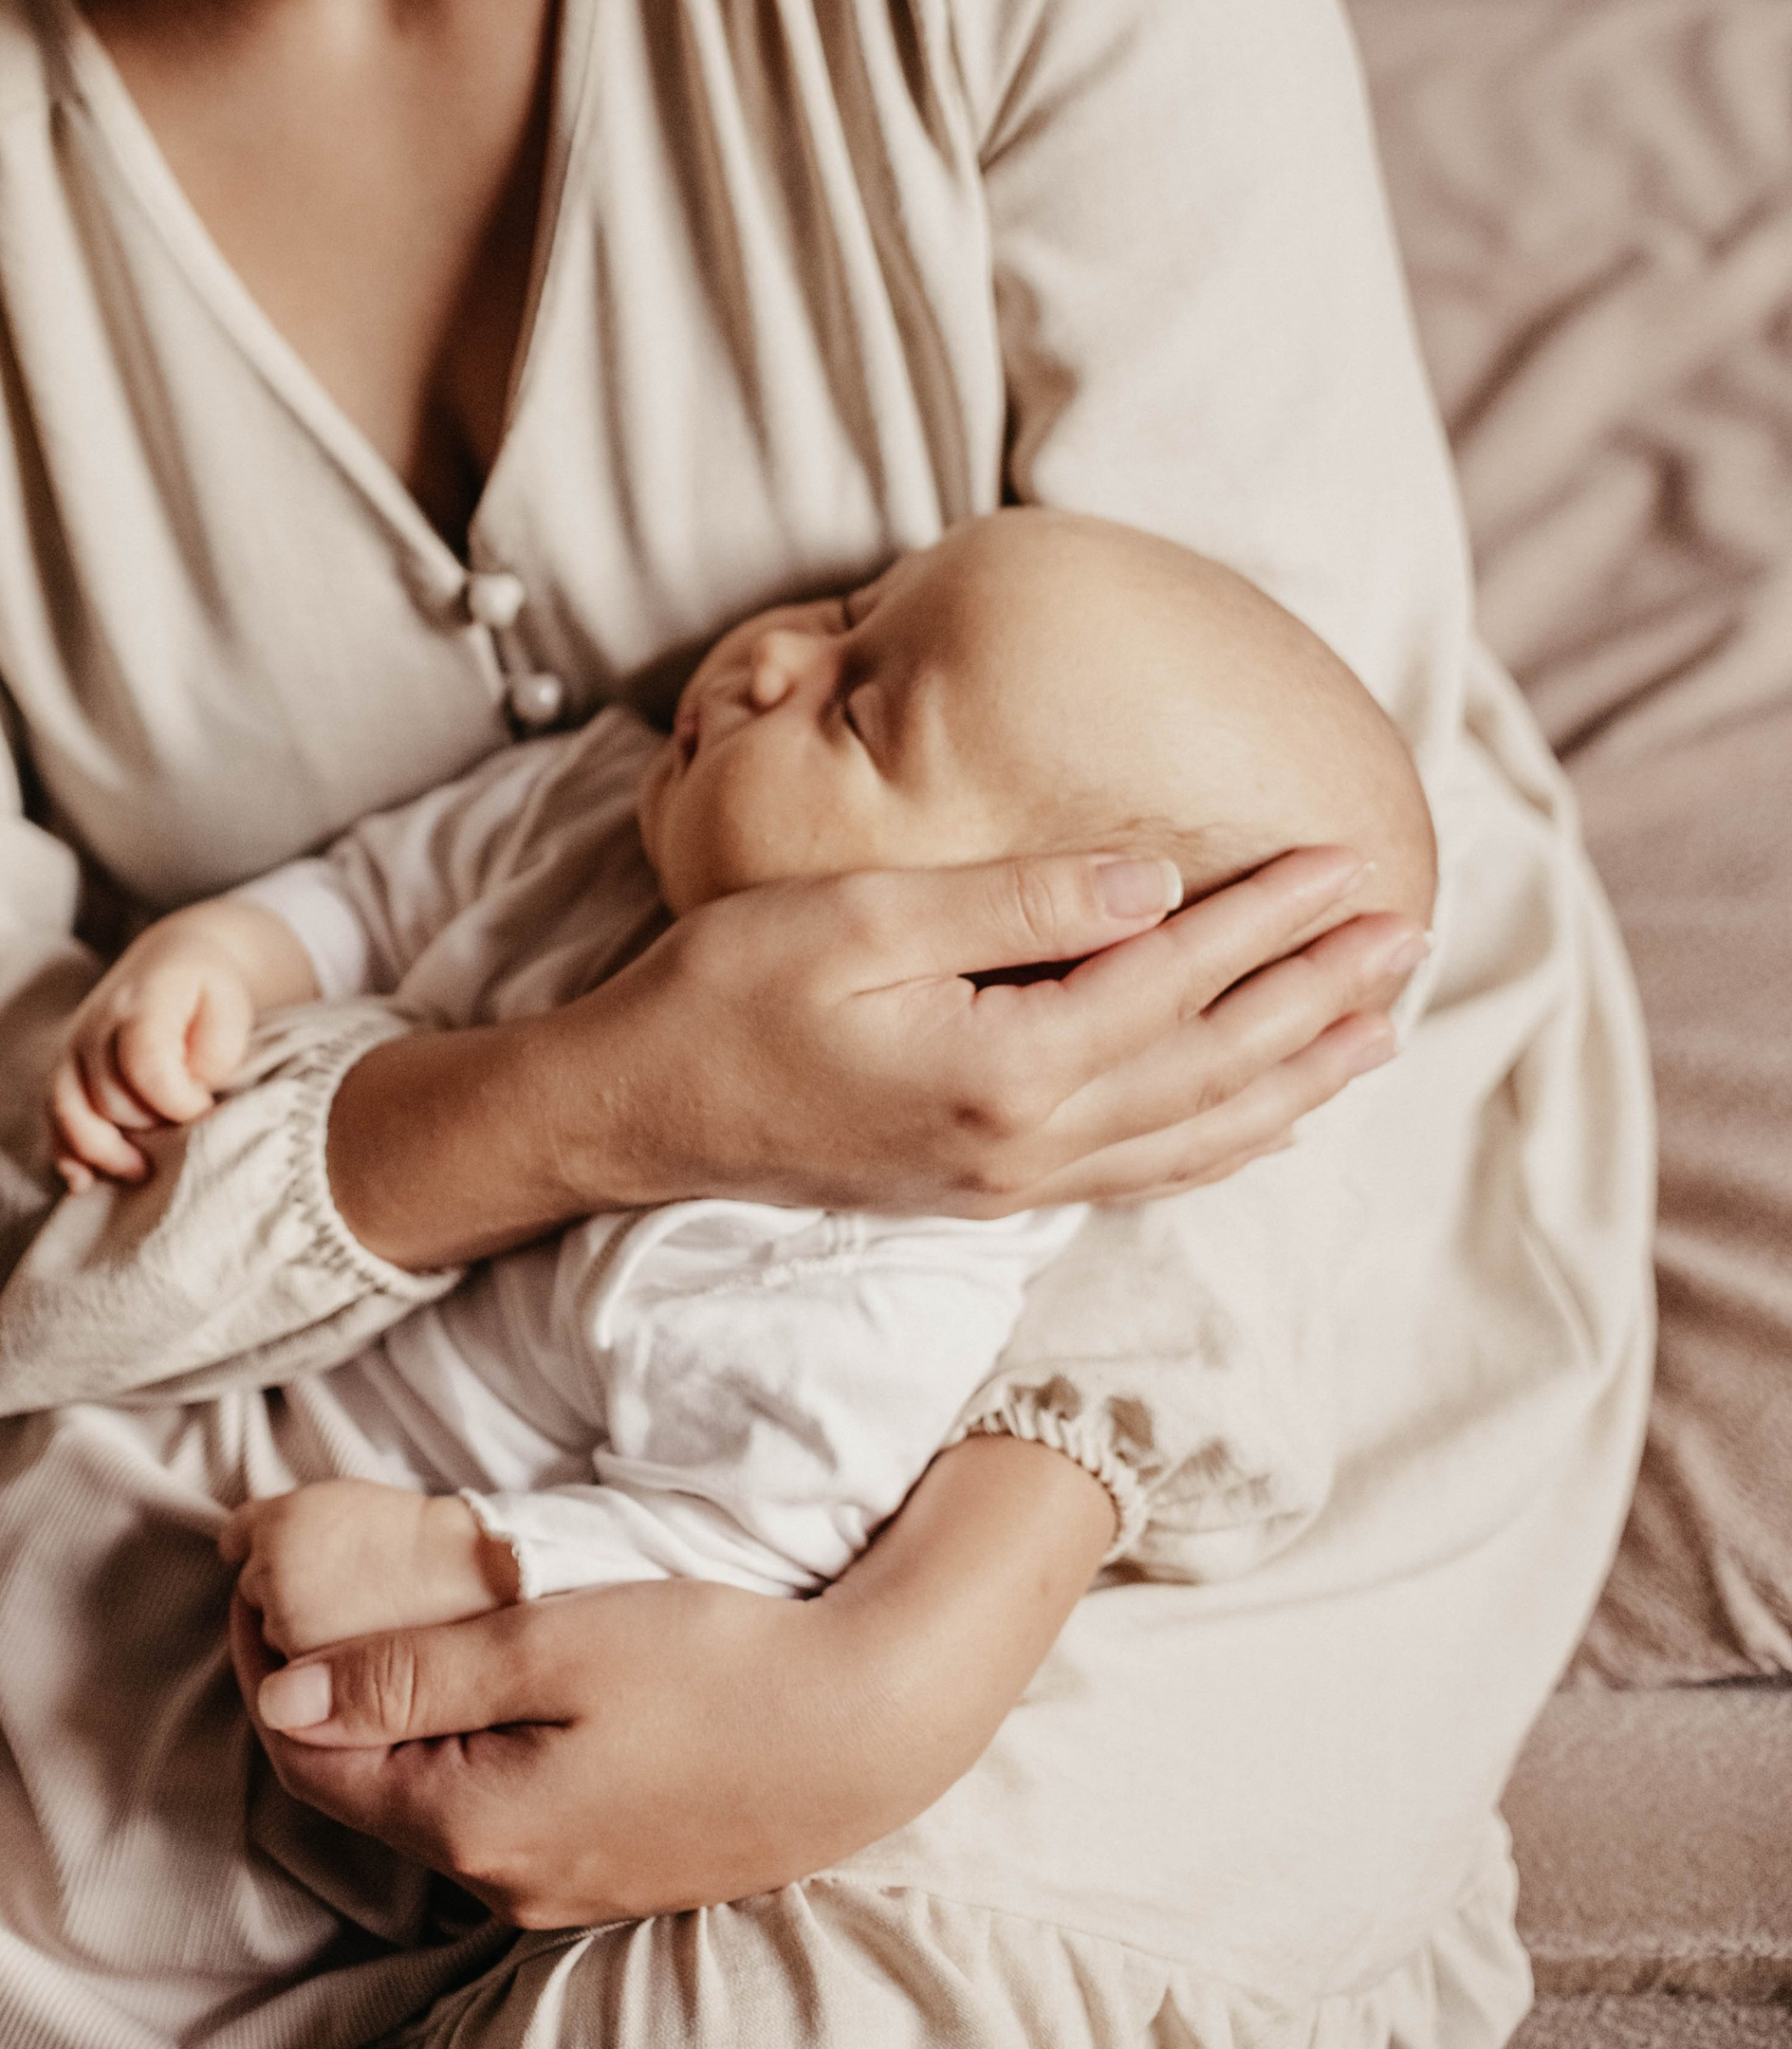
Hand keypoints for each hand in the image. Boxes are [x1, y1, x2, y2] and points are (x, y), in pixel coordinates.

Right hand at [48, 942, 258, 1188]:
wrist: (170, 961)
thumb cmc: (207, 991)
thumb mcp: (230, 1006)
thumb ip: (214, 1053)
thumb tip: (186, 1101)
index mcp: (141, 1002)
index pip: (145, 1066)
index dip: (177, 1102)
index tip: (206, 1108)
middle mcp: (95, 1026)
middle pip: (109, 1099)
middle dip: (149, 1128)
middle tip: (185, 1133)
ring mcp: (71, 1049)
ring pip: (70, 1114)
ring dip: (105, 1154)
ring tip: (142, 1173)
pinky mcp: (63, 1071)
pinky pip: (52, 1120)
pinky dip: (66, 1154)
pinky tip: (85, 1182)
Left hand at [231, 1433, 1115, 1926]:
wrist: (873, 1722)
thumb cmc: (715, 1665)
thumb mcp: (549, 1644)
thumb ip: (409, 1676)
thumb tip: (281, 1694)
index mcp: (473, 1826)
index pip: (312, 1762)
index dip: (268, 1668)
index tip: (255, 1577)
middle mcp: (505, 1881)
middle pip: (364, 1787)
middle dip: (320, 1689)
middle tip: (305, 1582)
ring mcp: (566, 1885)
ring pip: (431, 1799)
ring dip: (392, 1715)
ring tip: (389, 1614)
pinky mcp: (618, 1864)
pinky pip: (498, 1809)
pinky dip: (460, 1742)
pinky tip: (486, 1677)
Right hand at [605, 841, 1422, 1220]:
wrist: (636, 1115)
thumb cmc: (725, 994)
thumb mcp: (859, 918)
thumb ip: (1017, 903)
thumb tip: (1160, 881)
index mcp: (1005, 1067)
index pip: (1178, 979)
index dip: (1275, 918)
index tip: (1354, 858)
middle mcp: (1029, 1144)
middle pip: (1216, 1065)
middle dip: (1321, 996)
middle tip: (1411, 934)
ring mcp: (1014, 1181)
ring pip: (1197, 1131)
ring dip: (1298, 1075)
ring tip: (1380, 1025)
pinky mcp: (991, 1190)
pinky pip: (1146, 1170)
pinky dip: (1226, 1138)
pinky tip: (1267, 1115)